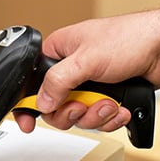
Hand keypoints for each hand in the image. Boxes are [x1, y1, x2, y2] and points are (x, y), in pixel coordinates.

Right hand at [15, 9, 159, 132]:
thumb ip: (58, 81)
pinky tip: (119, 108)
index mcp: (59, 53)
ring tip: (108, 104)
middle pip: (54, 108)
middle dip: (71, 112)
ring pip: (76, 117)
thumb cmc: (132, 37)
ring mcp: (88, 86)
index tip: (27, 123)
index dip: (28, 105)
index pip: (33, 84)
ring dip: (94, 116)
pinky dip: (109, 118)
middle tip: (81, 106)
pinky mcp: (105, 98)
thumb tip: (41, 103)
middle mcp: (71, 72)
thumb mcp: (86, 58)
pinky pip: (96, 120)